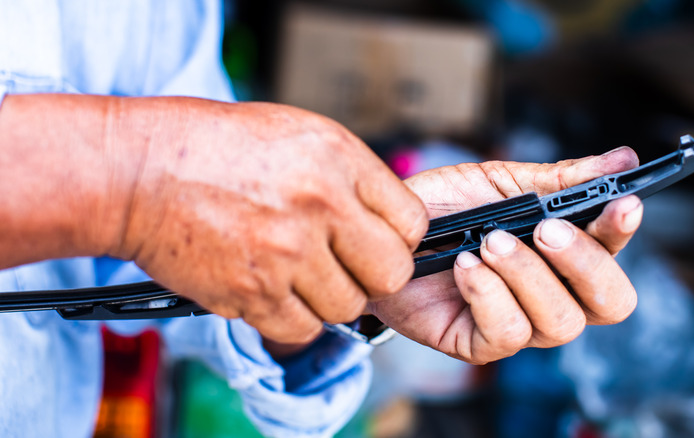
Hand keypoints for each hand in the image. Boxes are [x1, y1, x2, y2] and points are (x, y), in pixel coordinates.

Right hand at [111, 99, 426, 342]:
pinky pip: (303, 328)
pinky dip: (292, 317)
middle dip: (372, 275)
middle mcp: (320, 205)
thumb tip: (383, 221)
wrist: (137, 173)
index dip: (398, 238)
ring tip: (296, 272)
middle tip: (346, 266)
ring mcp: (287, 252)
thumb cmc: (211, 147)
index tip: (378, 241)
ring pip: (348, 307)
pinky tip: (271, 289)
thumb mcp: (295, 133)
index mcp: (338, 158)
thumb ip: (348, 177)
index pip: (411, 222)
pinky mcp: (253, 293)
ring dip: (328, 297)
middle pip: (391, 274)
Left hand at [368, 147, 642, 363]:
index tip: (621, 202)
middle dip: (583, 263)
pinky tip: (465, 265)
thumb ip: (558, 180)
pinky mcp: (479, 345)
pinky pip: (508, 334)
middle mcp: (552, 295)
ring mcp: (519, 324)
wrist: (384, 232)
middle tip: (544, 229)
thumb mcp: (501, 184)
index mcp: (565, 254)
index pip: (613, 254)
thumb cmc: (446, 209)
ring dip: (527, 275)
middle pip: (608, 303)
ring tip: (489, 241)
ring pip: (559, 322)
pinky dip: (489, 294)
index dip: (621, 232)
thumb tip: (623, 160)